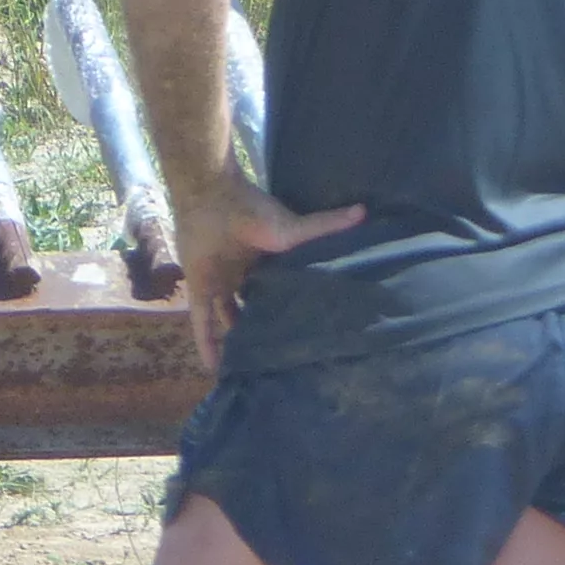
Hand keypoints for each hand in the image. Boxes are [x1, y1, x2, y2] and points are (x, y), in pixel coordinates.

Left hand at [170, 172, 362, 373]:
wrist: (210, 196)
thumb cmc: (252, 212)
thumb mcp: (294, 228)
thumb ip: (326, 225)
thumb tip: (363, 212)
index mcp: (267, 262)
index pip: (280, 293)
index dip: (290, 312)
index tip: (306, 335)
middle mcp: (245, 274)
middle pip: (255, 306)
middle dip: (264, 327)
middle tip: (280, 358)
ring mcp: (221, 281)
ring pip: (228, 317)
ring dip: (237, 338)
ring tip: (250, 367)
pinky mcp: (201, 287)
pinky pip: (202, 321)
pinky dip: (207, 343)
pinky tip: (214, 368)